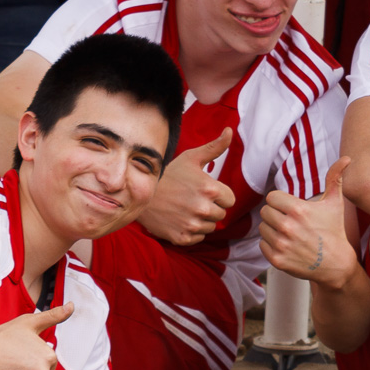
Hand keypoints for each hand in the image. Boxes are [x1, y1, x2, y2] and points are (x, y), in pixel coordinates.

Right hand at [139, 129, 237, 245]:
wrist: (139, 192)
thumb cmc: (169, 174)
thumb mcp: (192, 158)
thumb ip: (215, 147)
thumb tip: (230, 131)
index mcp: (210, 189)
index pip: (230, 200)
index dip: (219, 195)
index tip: (205, 191)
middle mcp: (203, 208)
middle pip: (221, 214)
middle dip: (211, 207)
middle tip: (192, 199)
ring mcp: (192, 224)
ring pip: (210, 227)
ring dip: (202, 219)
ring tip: (185, 208)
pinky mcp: (182, 238)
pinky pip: (198, 237)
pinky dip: (191, 231)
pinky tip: (179, 218)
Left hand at [260, 157, 359, 289]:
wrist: (336, 264)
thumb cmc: (334, 231)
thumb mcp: (335, 204)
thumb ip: (335, 178)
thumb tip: (347, 158)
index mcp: (298, 210)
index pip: (272, 197)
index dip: (281, 202)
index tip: (291, 209)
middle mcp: (287, 227)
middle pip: (265, 212)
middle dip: (276, 215)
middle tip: (290, 222)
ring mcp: (281, 244)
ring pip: (263, 228)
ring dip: (273, 230)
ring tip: (290, 234)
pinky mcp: (277, 260)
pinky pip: (262, 245)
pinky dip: (271, 245)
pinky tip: (287, 246)